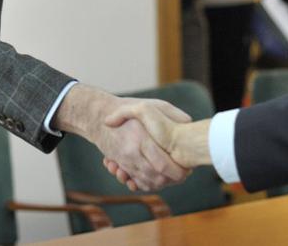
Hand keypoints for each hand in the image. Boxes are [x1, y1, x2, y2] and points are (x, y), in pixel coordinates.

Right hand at [52, 85, 191, 190]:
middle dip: (172, 180)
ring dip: (161, 183)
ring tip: (171, 175)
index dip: (178, 172)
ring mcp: (124, 161)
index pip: (163, 166)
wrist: (98, 115)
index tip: (188, 169)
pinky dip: (147, 184)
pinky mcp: (121, 164)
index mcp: (141, 139)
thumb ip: (171, 113)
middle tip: (183, 174)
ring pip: (147, 182)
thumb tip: (189, 123)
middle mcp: (131, 153)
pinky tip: (155, 177)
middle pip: (157, 178)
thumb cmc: (128, 106)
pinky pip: (135, 182)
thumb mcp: (151, 104)